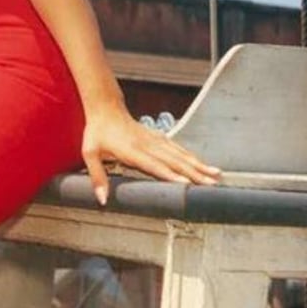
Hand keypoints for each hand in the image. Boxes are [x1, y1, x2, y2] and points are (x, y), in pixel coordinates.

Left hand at [81, 105, 220, 205]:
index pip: (153, 164)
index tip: (186, 183)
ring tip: (216, 175)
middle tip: (211, 184)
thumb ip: (97, 176)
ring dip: (198, 165)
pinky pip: (177, 148)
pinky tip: (203, 164)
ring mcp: (155, 139)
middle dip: (194, 173)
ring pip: (180, 154)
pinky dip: (192, 156)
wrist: (105, 108)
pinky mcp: (158, 137)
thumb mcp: (90, 153)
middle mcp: (147, 144)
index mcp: (131, 150)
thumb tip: (102, 199)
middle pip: (173, 160)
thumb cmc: (97, 132)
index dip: (169, 174)